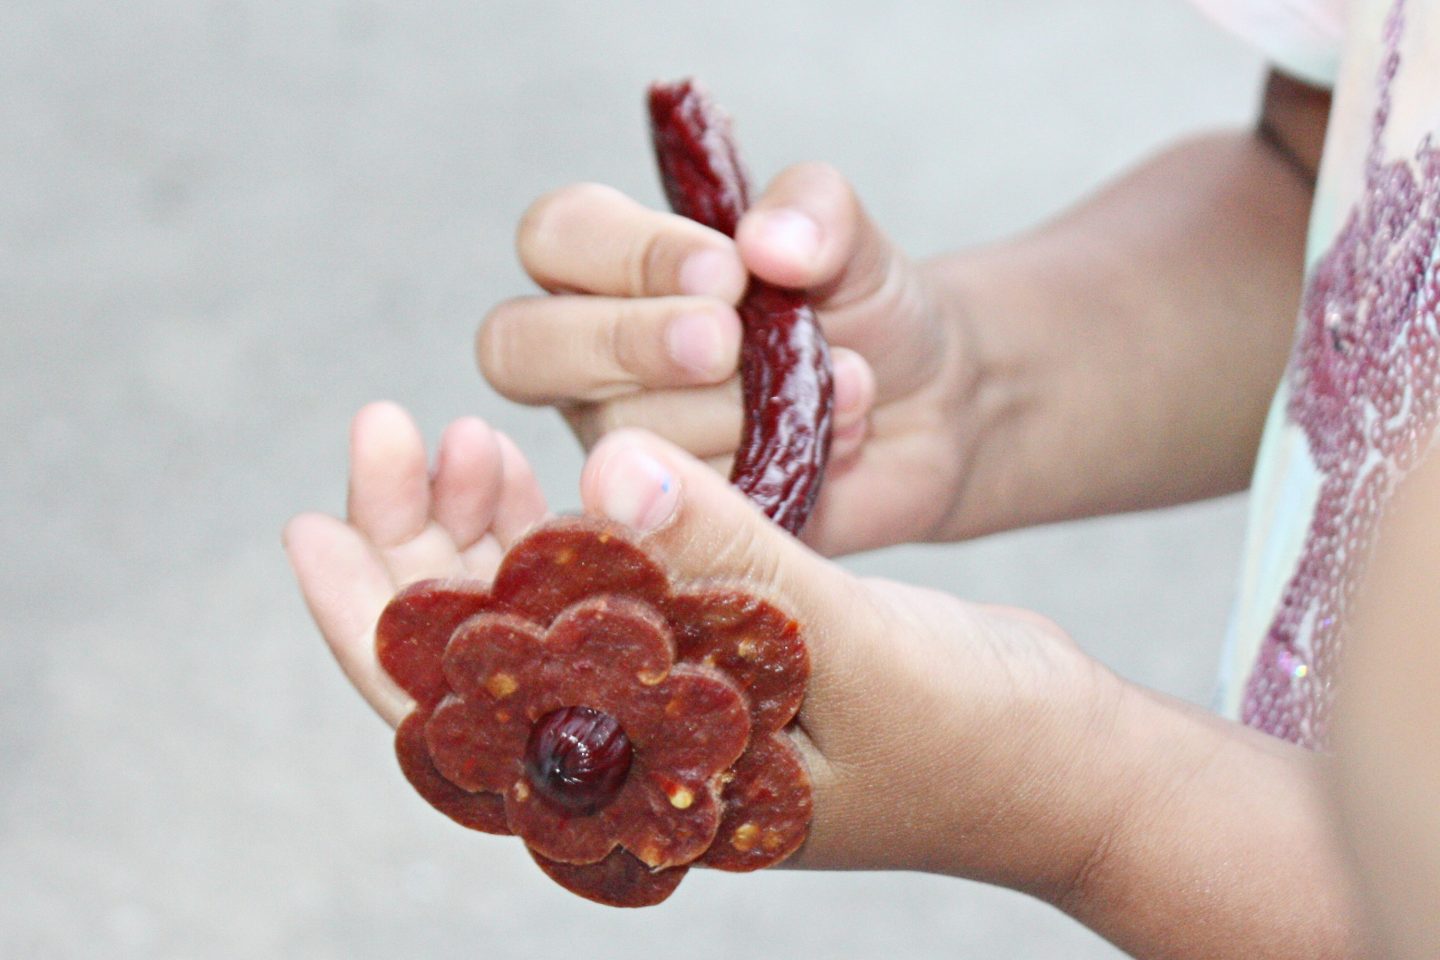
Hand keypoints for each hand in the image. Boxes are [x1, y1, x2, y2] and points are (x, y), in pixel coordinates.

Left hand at [285, 404, 1118, 891]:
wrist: (1068, 760)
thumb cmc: (980, 735)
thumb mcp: (855, 644)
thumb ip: (730, 560)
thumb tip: (610, 468)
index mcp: (650, 792)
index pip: (465, 727)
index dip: (373, 627)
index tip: (309, 526)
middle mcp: (641, 758)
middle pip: (476, 665)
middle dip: (413, 549)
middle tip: (390, 429)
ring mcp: (672, 709)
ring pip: (533, 620)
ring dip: (485, 530)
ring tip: (461, 435)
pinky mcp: (709, 659)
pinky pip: (603, 593)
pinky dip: (568, 527)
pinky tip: (550, 468)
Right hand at [479, 165, 981, 555]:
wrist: (931, 410)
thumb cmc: (866, 314)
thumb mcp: (854, 242)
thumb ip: (816, 212)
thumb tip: (768, 242)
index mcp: (613, 267)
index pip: (555, 237)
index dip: (624, 253)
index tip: (726, 271)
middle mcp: (593, 362)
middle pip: (519, 347)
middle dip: (624, 342)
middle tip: (726, 345)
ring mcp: (623, 447)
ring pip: (615, 436)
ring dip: (735, 410)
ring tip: (840, 388)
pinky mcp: (668, 521)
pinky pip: (674, 510)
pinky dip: (762, 472)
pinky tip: (832, 444)